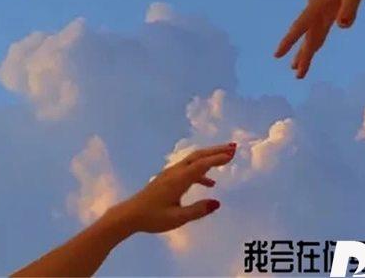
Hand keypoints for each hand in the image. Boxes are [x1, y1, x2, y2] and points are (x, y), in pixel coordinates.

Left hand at [116, 143, 235, 234]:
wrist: (130, 214)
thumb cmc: (153, 218)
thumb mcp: (177, 218)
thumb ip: (197, 210)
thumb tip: (218, 202)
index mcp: (179, 179)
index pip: (201, 165)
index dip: (217, 158)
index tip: (232, 154)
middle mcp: (176, 171)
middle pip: (198, 156)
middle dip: (216, 150)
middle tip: (234, 147)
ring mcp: (171, 173)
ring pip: (194, 159)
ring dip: (210, 156)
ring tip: (226, 157)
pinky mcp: (169, 177)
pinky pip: (189, 168)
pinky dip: (202, 170)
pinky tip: (210, 183)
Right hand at [274, 0, 364, 78]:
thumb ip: (350, 5)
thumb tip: (342, 26)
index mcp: (322, 0)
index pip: (303, 24)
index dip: (291, 40)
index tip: (278, 54)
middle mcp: (319, 4)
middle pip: (308, 34)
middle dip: (302, 55)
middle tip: (297, 74)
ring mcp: (324, 5)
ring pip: (313, 32)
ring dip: (307, 49)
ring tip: (297, 67)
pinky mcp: (331, 4)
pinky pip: (320, 26)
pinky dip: (315, 38)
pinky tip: (312, 43)